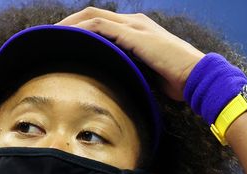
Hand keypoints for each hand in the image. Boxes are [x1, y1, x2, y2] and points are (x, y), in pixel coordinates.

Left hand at [57, 7, 204, 99]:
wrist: (197, 77)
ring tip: (52, 37)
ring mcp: (135, 25)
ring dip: (69, 25)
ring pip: (93, 17)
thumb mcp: (148, 74)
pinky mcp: (134, 34)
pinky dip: (81, 30)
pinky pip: (100, 26)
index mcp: (137, 30)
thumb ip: (131, 72)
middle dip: (69, 24)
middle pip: (92, 15)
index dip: (79, 30)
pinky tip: (67, 39)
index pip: (102, 23)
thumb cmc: (177, 81)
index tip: (61, 43)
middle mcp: (134, 22)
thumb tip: (113, 86)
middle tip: (49, 37)